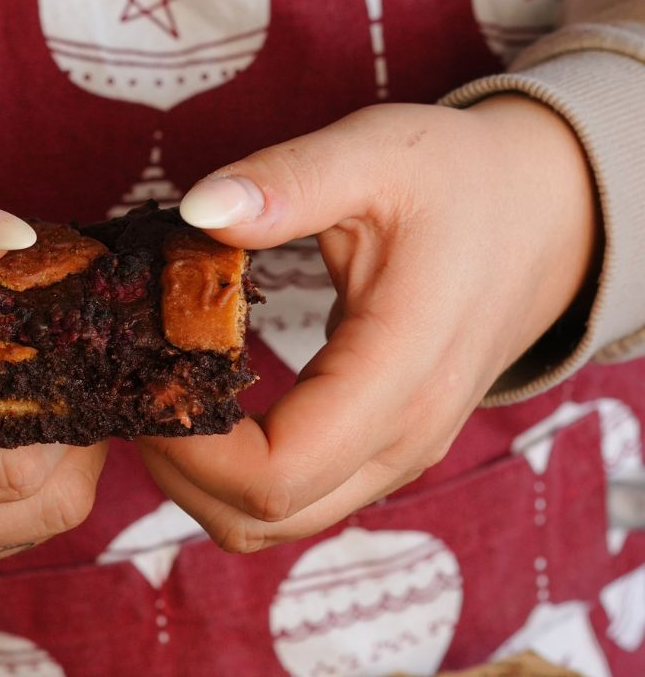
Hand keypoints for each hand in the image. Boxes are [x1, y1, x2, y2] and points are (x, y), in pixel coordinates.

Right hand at [0, 180, 110, 584]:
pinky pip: (13, 536)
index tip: (59, 337)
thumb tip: (15, 235)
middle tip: (68, 357)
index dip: (60, 399)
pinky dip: (30, 485)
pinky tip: (5, 426)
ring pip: (41, 524)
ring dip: (62, 457)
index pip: (9, 464)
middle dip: (75, 426)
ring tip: (39, 387)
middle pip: (42, 502)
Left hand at [138, 98, 597, 551]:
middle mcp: (403, 438)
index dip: (187, 447)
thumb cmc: (460, 181)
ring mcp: (394, 458)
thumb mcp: (378, 152)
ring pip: (267, 524)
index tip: (139, 376)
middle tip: (130, 380)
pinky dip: (225, 475)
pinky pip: (288, 501)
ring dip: (193, 479)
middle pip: (259, 517)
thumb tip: (200, 210)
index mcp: (402, 372)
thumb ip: (289, 181)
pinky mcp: (380, 456)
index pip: (275, 472)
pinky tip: (196, 401)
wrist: (546, 217)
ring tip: (156, 389)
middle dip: (173, 466)